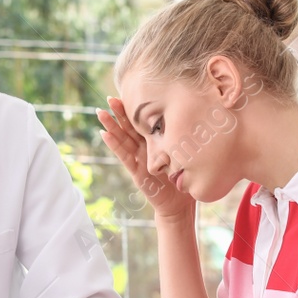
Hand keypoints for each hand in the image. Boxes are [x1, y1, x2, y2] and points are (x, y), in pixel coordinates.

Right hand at [97, 96, 195, 222]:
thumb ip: (185, 140)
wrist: (179, 205)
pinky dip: (114, 145)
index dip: (136, 109)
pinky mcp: (136, 171)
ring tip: (100, 113)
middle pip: (129, 127)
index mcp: (156, 143)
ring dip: (111, 126)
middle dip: (119, 113)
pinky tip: (104, 135)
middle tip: (109, 97)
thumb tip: (198, 117)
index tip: (129, 93)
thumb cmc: (184, 178)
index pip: (143, 122)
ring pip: (122, 139)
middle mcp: (144, 149)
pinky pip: (124, 156)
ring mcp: (138, 159)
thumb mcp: (186, 154)